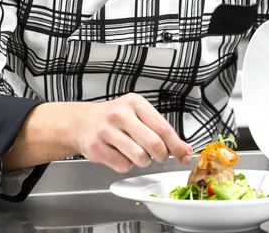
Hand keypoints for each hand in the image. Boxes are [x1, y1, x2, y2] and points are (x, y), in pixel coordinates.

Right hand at [73, 93, 192, 172]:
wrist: (83, 121)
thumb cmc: (115, 118)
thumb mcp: (138, 114)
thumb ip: (161, 130)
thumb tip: (185, 150)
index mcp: (134, 103)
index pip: (163, 128)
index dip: (176, 145)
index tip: (184, 155)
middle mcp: (120, 114)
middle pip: (154, 144)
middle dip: (161, 156)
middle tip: (158, 156)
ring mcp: (106, 131)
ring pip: (140, 157)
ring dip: (143, 161)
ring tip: (135, 151)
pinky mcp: (96, 148)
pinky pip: (123, 166)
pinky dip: (126, 164)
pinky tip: (119, 153)